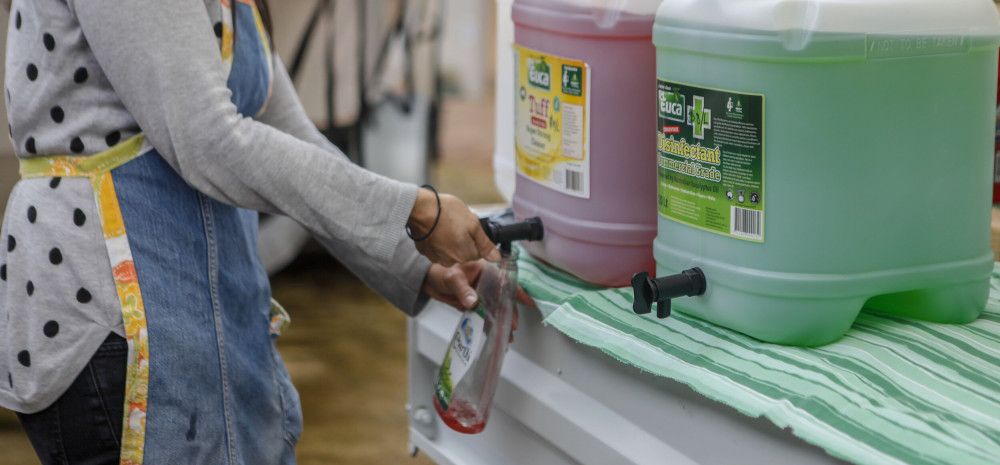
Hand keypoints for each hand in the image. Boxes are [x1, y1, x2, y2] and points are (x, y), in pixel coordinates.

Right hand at [408, 188, 500, 266]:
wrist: (419, 209)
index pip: (478, 252)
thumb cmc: (446, 212)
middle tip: (456, 223)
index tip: (468, 226)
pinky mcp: (424, 251)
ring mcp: (435, 257)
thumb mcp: (473, 224)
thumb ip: (486, 244)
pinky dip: (438, 240)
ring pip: (450, 250)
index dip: (475, 237)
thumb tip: (497, 258)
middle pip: (464, 252)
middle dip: (463, 239)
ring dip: (450, 240)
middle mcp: (450, 261)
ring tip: (444, 224)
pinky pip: (437, 248)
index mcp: (465, 256)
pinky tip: (435, 228)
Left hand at [422, 261, 536, 331]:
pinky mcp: (476, 305)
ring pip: (497, 309)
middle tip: (513, 326)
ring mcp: (483, 295)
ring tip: (507, 337)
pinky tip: (494, 336)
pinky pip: (486, 316)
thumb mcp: (452, 278)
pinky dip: (490, 325)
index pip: (506, 280)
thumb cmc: (441, 272)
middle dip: (510, 314)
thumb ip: (463, 289)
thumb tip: (473, 302)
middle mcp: (488, 283)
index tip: (528, 302)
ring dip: (502, 322)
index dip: (518, 291)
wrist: (429, 282)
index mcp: (486, 270)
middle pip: (504, 299)